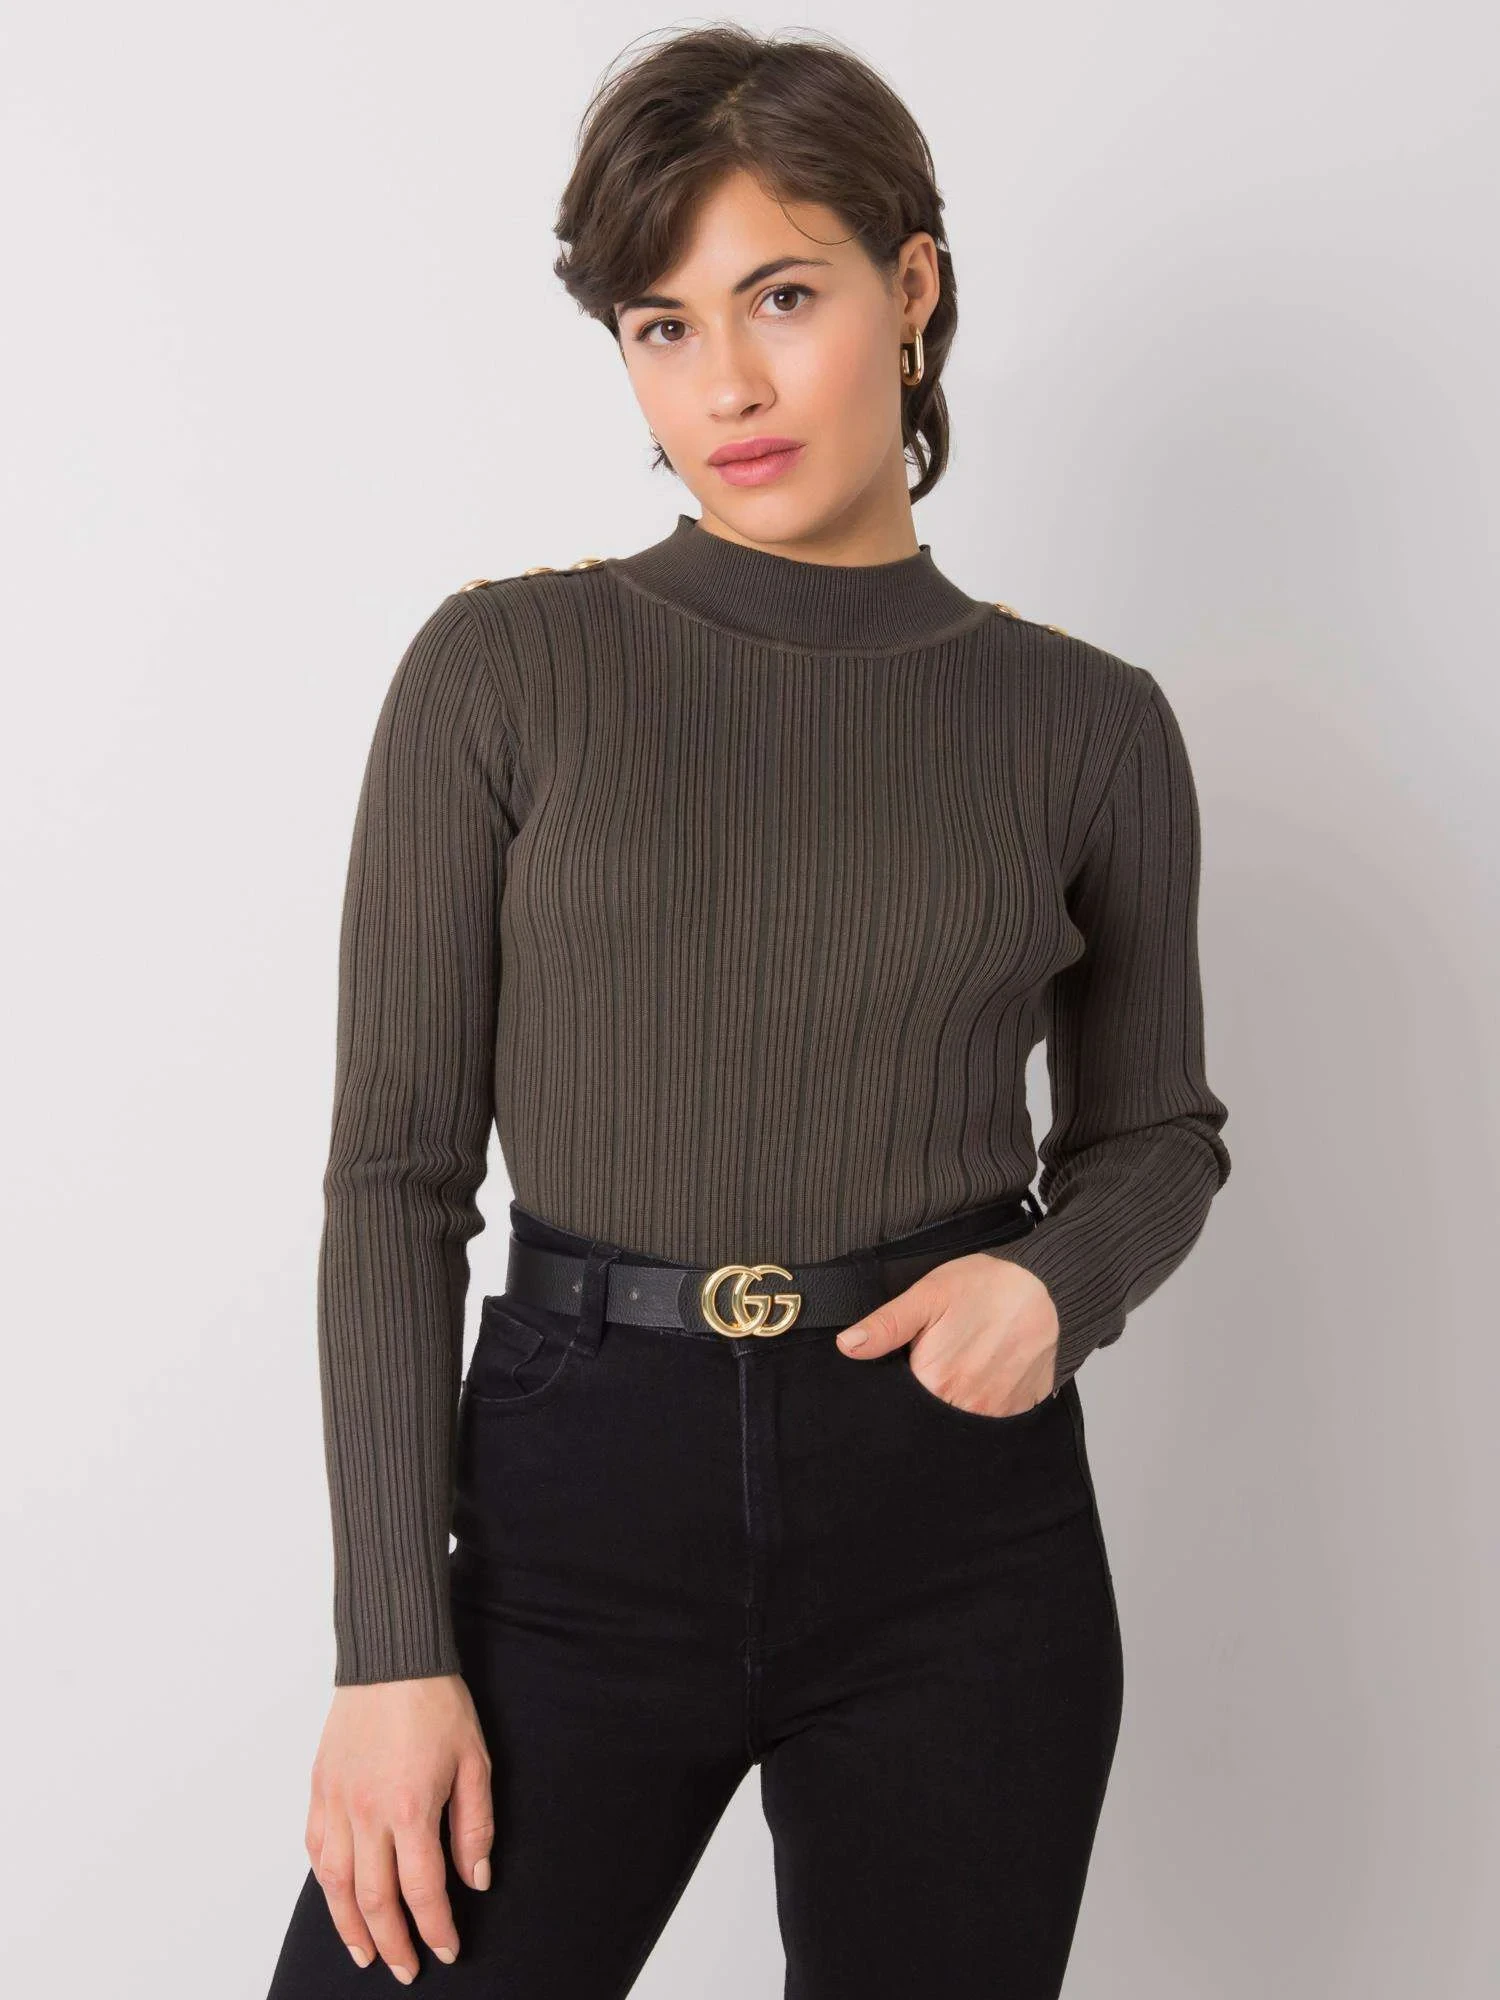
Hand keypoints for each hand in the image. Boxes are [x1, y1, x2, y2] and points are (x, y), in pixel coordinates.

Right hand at [305, 1673, 492, 1981]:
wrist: (393, 1656)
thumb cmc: (437, 1703)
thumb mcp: (475, 1761)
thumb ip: (474, 1826)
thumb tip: (476, 1879)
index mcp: (410, 1808)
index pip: (421, 1890)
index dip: (435, 1928)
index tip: (446, 1950)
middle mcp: (367, 1813)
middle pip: (374, 1899)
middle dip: (393, 1943)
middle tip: (407, 1969)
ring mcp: (337, 1801)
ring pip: (335, 1883)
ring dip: (350, 1926)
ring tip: (366, 1954)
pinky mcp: (320, 1787)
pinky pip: (315, 1848)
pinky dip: (325, 1882)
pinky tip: (336, 1899)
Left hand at [836, 1251, 1059, 1415]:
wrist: (1046, 1288)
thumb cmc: (984, 1286)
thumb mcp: (927, 1295)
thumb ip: (886, 1325)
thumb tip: (847, 1346)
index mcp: (935, 1381)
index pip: (899, 1407)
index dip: (896, 1393)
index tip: (904, 1371)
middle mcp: (965, 1406)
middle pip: (929, 1418)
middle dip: (922, 1401)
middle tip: (935, 1365)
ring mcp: (995, 1413)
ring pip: (959, 1423)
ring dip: (953, 1404)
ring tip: (960, 1369)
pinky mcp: (1019, 1411)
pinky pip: (991, 1422)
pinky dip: (982, 1407)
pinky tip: (982, 1379)